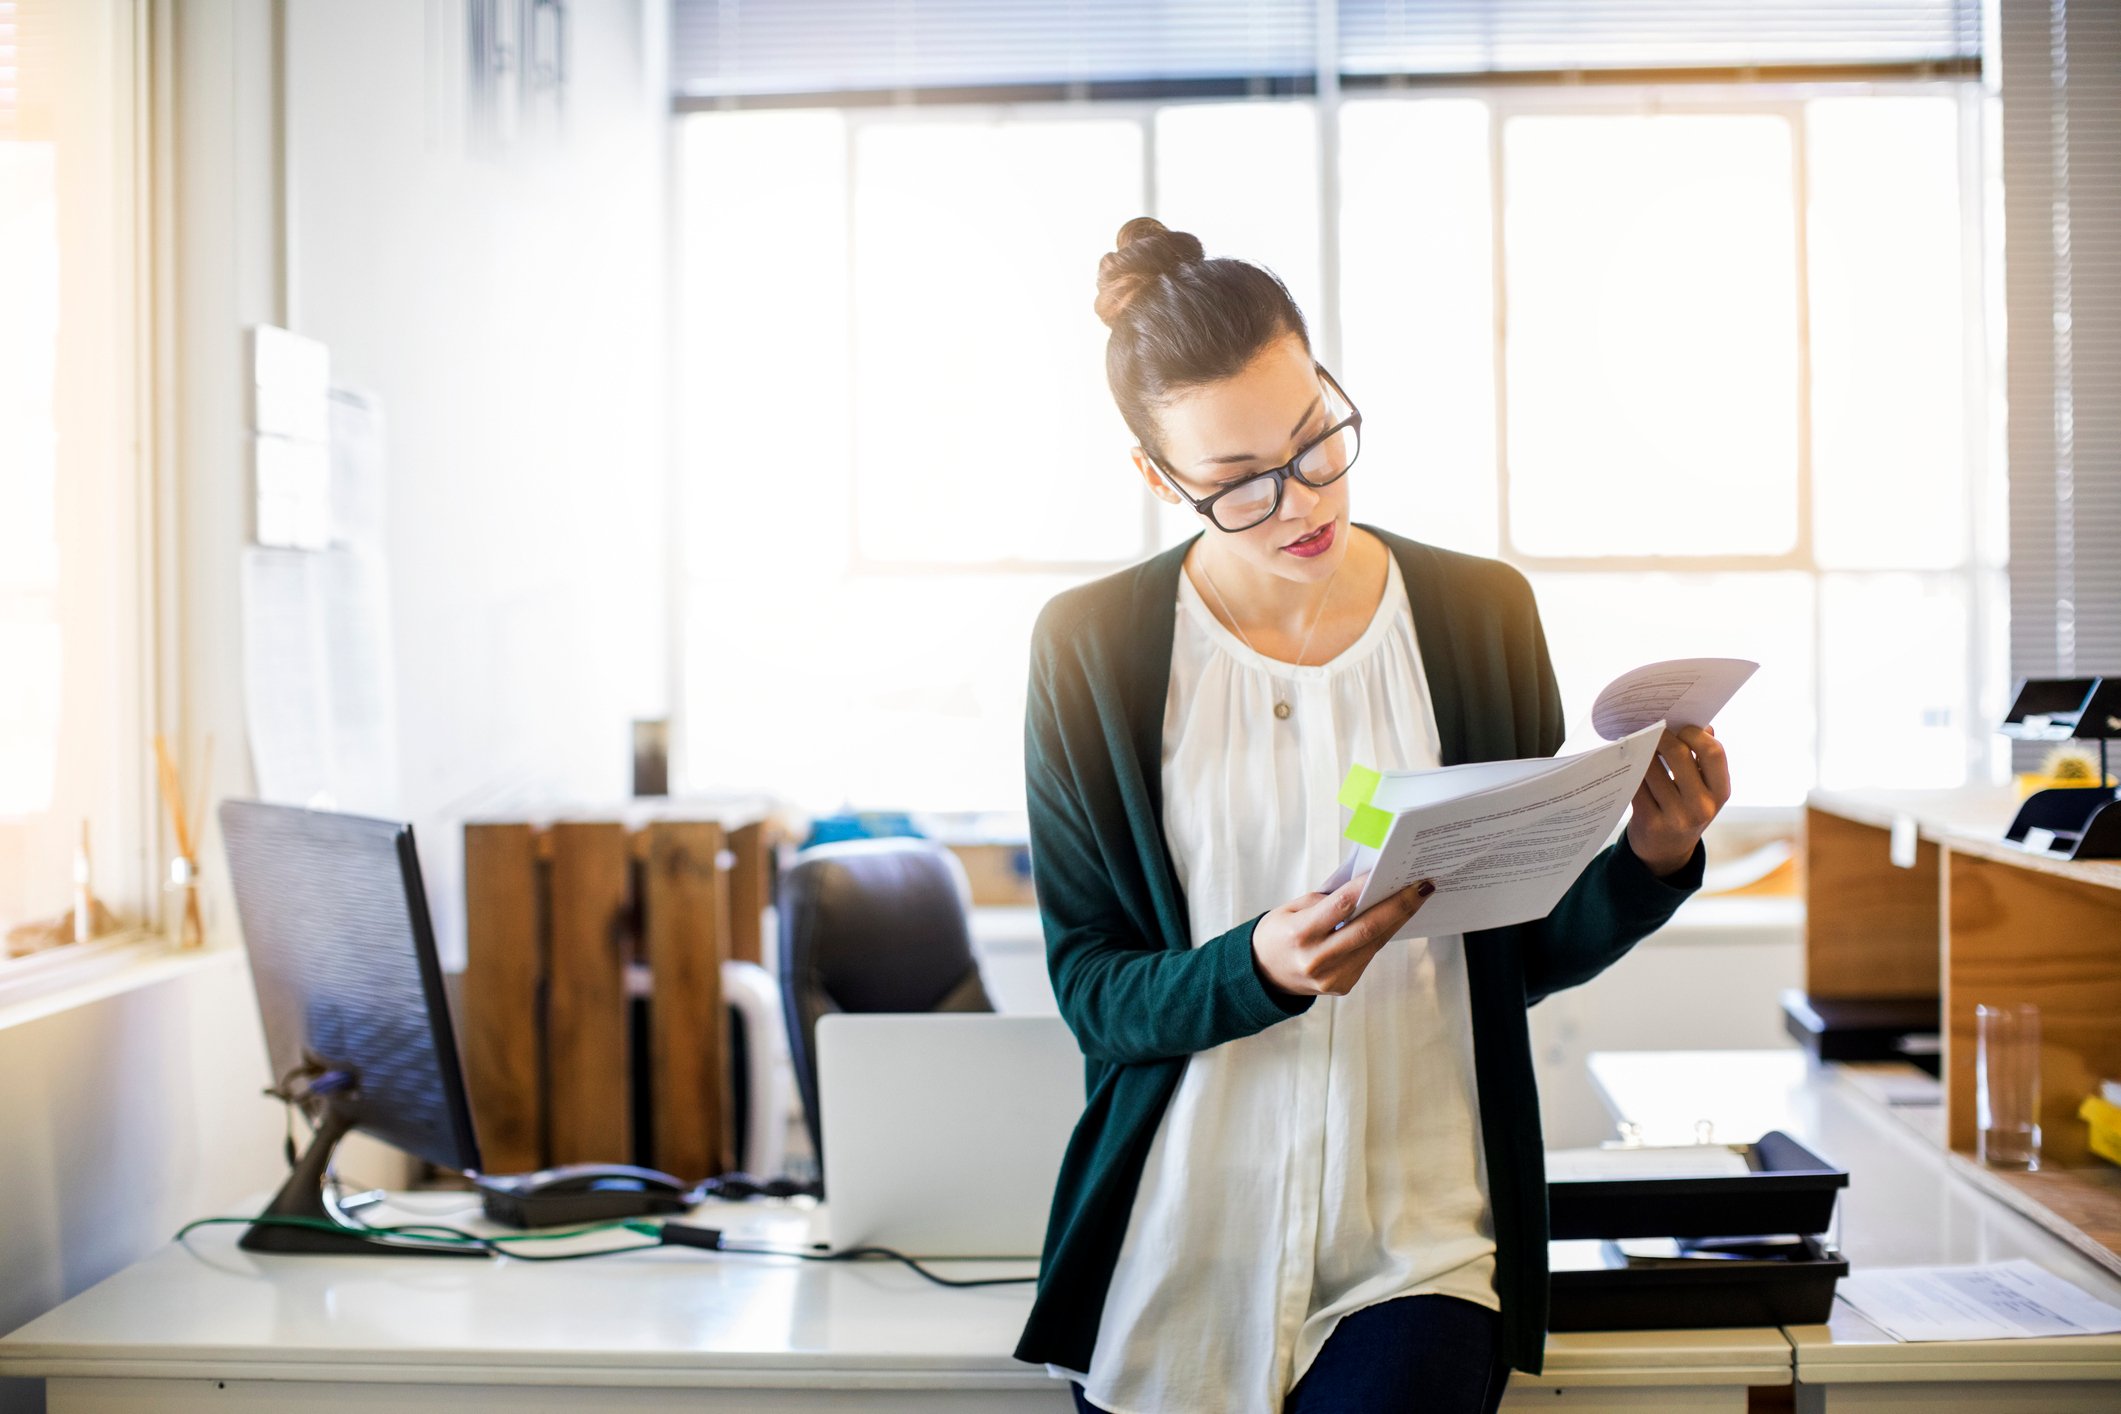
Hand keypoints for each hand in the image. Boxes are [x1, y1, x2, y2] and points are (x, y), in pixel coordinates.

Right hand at [1250, 873, 1433, 998]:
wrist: (1263, 975)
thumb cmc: (1277, 934)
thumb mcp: (1289, 910)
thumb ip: (1324, 901)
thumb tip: (1364, 888)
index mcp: (1300, 934)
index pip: (1340, 906)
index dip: (1366, 888)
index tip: (1388, 871)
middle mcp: (1317, 959)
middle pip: (1368, 929)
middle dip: (1399, 906)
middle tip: (1422, 887)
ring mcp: (1332, 977)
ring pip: (1374, 943)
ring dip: (1397, 919)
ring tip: (1416, 897)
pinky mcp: (1343, 986)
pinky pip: (1367, 955)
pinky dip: (1381, 935)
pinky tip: (1393, 918)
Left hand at [1626, 724, 1730, 876]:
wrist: (1666, 852)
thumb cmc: (1687, 808)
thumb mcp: (1705, 789)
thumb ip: (1705, 759)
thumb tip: (1701, 724)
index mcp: (1720, 792)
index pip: (1713, 752)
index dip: (1695, 734)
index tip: (1681, 727)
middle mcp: (1702, 806)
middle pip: (1679, 755)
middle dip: (1662, 736)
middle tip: (1651, 728)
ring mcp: (1675, 817)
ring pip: (1651, 768)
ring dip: (1641, 749)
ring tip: (1636, 738)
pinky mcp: (1649, 822)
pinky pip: (1636, 785)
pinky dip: (1630, 768)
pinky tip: (1626, 759)